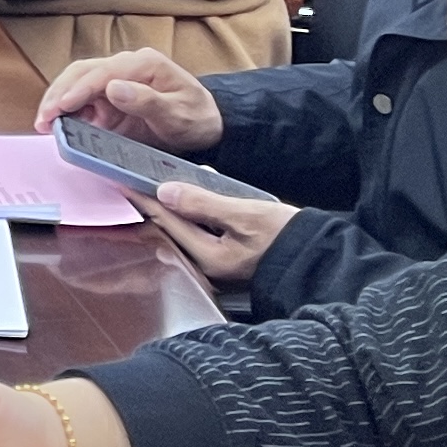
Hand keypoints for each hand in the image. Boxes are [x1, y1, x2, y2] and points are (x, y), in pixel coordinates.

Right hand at [36, 46, 224, 152]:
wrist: (210, 127)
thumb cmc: (198, 118)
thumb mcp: (179, 113)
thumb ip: (147, 101)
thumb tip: (113, 88)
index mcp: (143, 63)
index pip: (102, 73)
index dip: (79, 89)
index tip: (62, 107)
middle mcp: (125, 67)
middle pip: (82, 73)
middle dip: (59, 94)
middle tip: (44, 119)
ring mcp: (116, 82)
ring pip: (77, 84)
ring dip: (58, 101)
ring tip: (44, 123)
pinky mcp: (111, 99)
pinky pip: (84, 102)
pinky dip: (68, 112)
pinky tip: (58, 125)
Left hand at [133, 177, 299, 287]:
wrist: (320, 257)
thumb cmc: (286, 236)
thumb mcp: (244, 213)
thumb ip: (204, 203)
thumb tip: (167, 192)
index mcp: (209, 258)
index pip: (168, 222)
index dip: (146, 200)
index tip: (126, 182)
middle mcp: (209, 266)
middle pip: (174, 229)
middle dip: (159, 204)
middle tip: (140, 180)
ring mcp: (220, 265)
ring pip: (188, 230)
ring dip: (179, 207)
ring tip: (167, 183)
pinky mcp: (231, 258)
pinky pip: (204, 233)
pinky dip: (199, 213)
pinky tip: (200, 195)